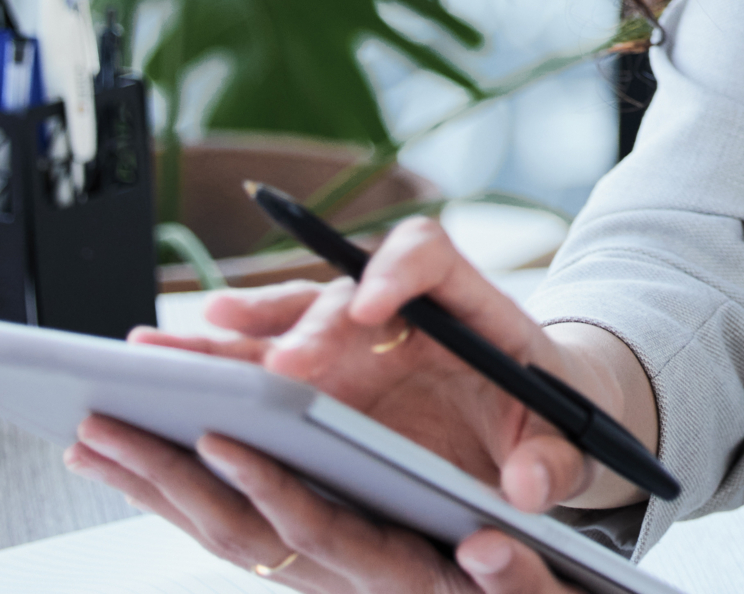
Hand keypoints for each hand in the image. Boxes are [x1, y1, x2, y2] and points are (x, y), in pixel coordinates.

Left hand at [67, 418, 478, 589]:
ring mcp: (312, 573)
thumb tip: (491, 550)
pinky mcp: (297, 561)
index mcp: (389, 572)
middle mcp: (338, 579)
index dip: (265, 487)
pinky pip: (222, 531)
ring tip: (90, 442)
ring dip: (149, 487)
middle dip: (166, 478)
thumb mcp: (528, 583)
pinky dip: (171, 495)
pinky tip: (134, 468)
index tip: (219, 439)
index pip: (313, 531)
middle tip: (103, 430)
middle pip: (238, 533)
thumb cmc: (515, 590)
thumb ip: (513, 573)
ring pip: (216, 534)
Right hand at [123, 218, 655, 512]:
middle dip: (309, 330)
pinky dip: (228, 353)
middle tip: (282, 372)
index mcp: (467, 306)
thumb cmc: (549, 421)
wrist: (535, 421)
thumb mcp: (567, 445)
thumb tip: (528, 488)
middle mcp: (400, 311)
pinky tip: (186, 350)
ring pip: (289, 322)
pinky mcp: (325, 372)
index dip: (399, 271)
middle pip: (345, 295)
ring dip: (233, 338)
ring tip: (175, 347)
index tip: (371, 306)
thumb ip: (553, 461)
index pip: (429, 255)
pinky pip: (267, 354)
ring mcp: (357, 339)